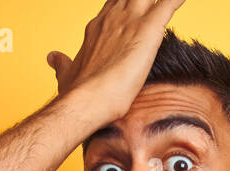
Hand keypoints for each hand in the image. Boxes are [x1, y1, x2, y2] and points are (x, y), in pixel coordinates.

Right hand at [46, 0, 186, 122]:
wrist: (85, 102)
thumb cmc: (75, 93)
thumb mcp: (66, 73)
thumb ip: (62, 63)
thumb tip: (53, 58)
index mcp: (98, 27)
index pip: (115, 4)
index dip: (124, 3)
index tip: (130, 4)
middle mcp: (113, 18)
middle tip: (146, 4)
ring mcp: (130, 21)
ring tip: (171, 1)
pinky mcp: (148, 31)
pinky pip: (168, 5)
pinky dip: (176, 0)